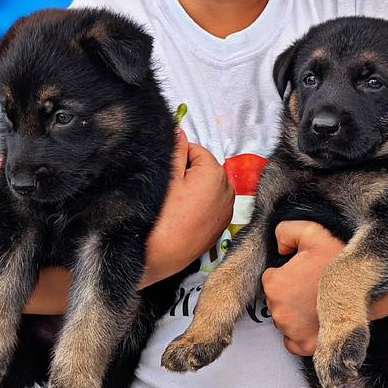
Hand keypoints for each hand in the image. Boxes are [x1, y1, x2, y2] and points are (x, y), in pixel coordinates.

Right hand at [141, 128, 233, 285]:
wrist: (159, 256)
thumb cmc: (161, 216)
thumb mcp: (166, 178)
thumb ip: (176, 150)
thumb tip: (179, 131)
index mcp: (215, 173)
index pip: (196, 150)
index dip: (178, 157)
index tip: (165, 170)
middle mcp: (228, 190)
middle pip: (205, 168)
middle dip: (188, 172)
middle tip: (168, 188)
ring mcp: (226, 210)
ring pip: (208, 187)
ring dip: (194, 188)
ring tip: (175, 203)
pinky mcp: (221, 226)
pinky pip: (211, 205)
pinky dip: (200, 205)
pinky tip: (183, 215)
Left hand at [262, 221, 344, 355]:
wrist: (368, 285)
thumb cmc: (342, 260)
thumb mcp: (312, 231)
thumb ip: (286, 230)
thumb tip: (279, 247)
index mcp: (275, 284)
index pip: (270, 279)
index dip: (287, 273)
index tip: (303, 272)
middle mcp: (279, 312)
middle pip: (275, 301)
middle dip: (289, 294)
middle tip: (312, 286)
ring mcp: (293, 332)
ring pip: (283, 320)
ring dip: (294, 313)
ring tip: (316, 302)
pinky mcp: (307, 346)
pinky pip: (291, 342)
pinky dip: (299, 334)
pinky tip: (314, 320)